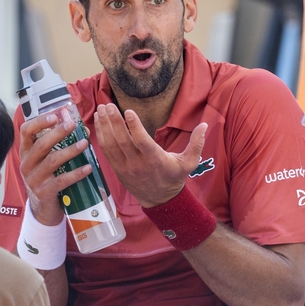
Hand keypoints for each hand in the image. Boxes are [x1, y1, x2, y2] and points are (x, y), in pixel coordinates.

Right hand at [19, 113, 92, 224]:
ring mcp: (33, 179)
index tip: (55, 116)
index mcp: (26, 152)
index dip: (39, 122)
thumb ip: (60, 144)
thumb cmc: (48, 178)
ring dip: (70, 151)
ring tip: (85, 143)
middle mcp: (26, 164)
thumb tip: (83, 127)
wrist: (44, 209)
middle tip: (73, 125)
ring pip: (52, 161)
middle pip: (41, 144)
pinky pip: (61, 180)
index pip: (26, 131)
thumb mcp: (48, 160)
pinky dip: (76, 173)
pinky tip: (88, 168)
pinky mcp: (43, 192)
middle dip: (58, 133)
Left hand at [93, 104, 207, 207]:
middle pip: (123, 141)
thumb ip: (197, 143)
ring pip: (111, 145)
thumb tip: (205, 125)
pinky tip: (98, 121)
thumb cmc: (174, 178)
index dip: (134, 126)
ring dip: (105, 126)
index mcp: (155, 160)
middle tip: (109, 105)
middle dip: (114, 121)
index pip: (142, 142)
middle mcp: (138, 164)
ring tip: (101, 108)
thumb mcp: (189, 163)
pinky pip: (106, 151)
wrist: (160, 200)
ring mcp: (125, 167)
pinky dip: (101, 135)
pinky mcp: (117, 169)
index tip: (128, 111)